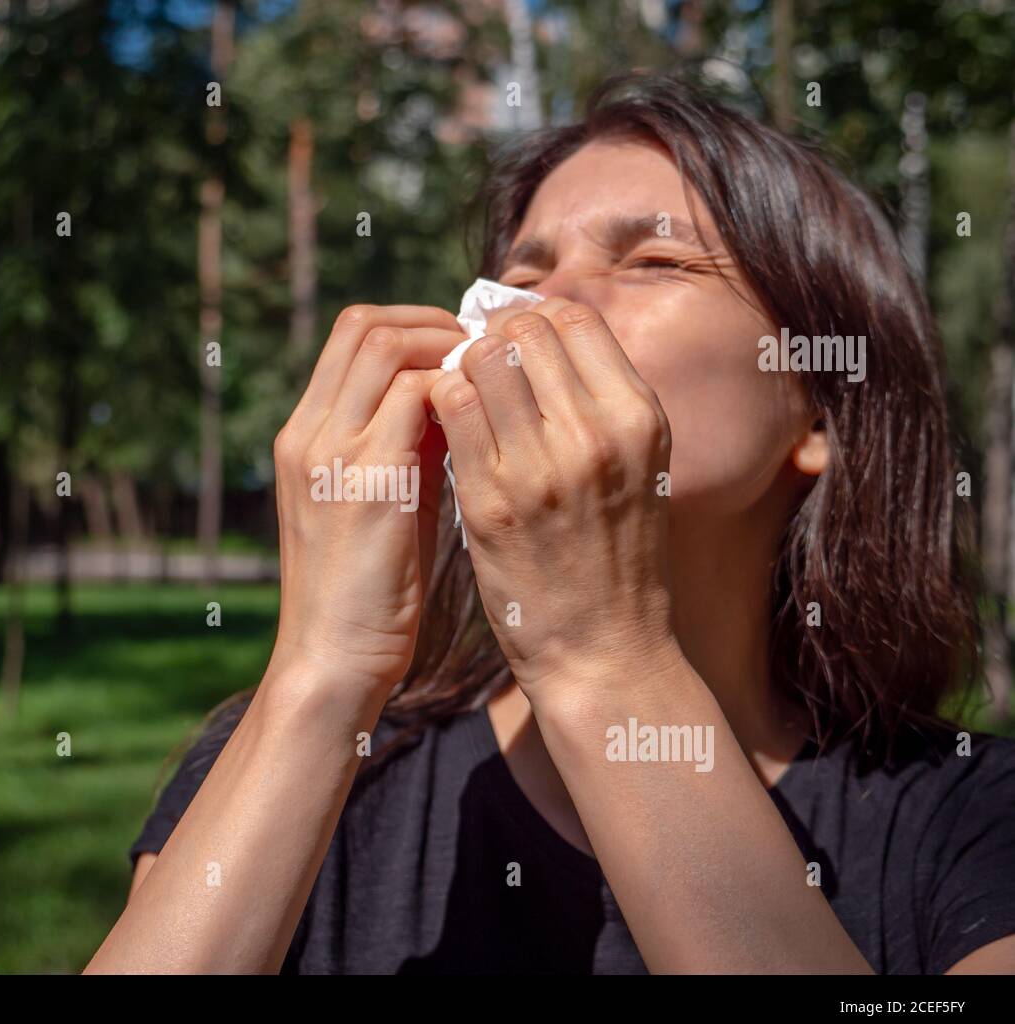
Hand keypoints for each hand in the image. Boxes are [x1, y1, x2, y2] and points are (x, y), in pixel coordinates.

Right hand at [268, 304, 465, 700]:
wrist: (333, 658)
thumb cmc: (365, 590)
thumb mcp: (374, 503)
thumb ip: (400, 448)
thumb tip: (454, 399)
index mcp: (303, 437)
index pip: (349, 334)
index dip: (410, 326)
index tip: (458, 349)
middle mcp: (308, 434)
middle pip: (364, 324)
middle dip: (432, 323)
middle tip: (481, 351)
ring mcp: (332, 454)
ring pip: (387, 347)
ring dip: (447, 351)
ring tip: (486, 382)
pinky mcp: (367, 482)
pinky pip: (415, 398)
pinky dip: (456, 393)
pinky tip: (486, 421)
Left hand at [428, 298, 680, 703]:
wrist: (604, 652)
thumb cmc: (615, 560)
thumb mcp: (634, 469)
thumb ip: (601, 405)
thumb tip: (544, 339)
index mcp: (639, 417)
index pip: (575, 318)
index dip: (532, 319)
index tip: (510, 342)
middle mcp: (597, 431)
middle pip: (525, 330)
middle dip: (491, 339)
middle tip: (474, 371)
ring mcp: (541, 464)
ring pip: (480, 359)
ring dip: (460, 370)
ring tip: (457, 401)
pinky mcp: (489, 499)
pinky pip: (449, 408)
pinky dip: (437, 404)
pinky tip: (439, 430)